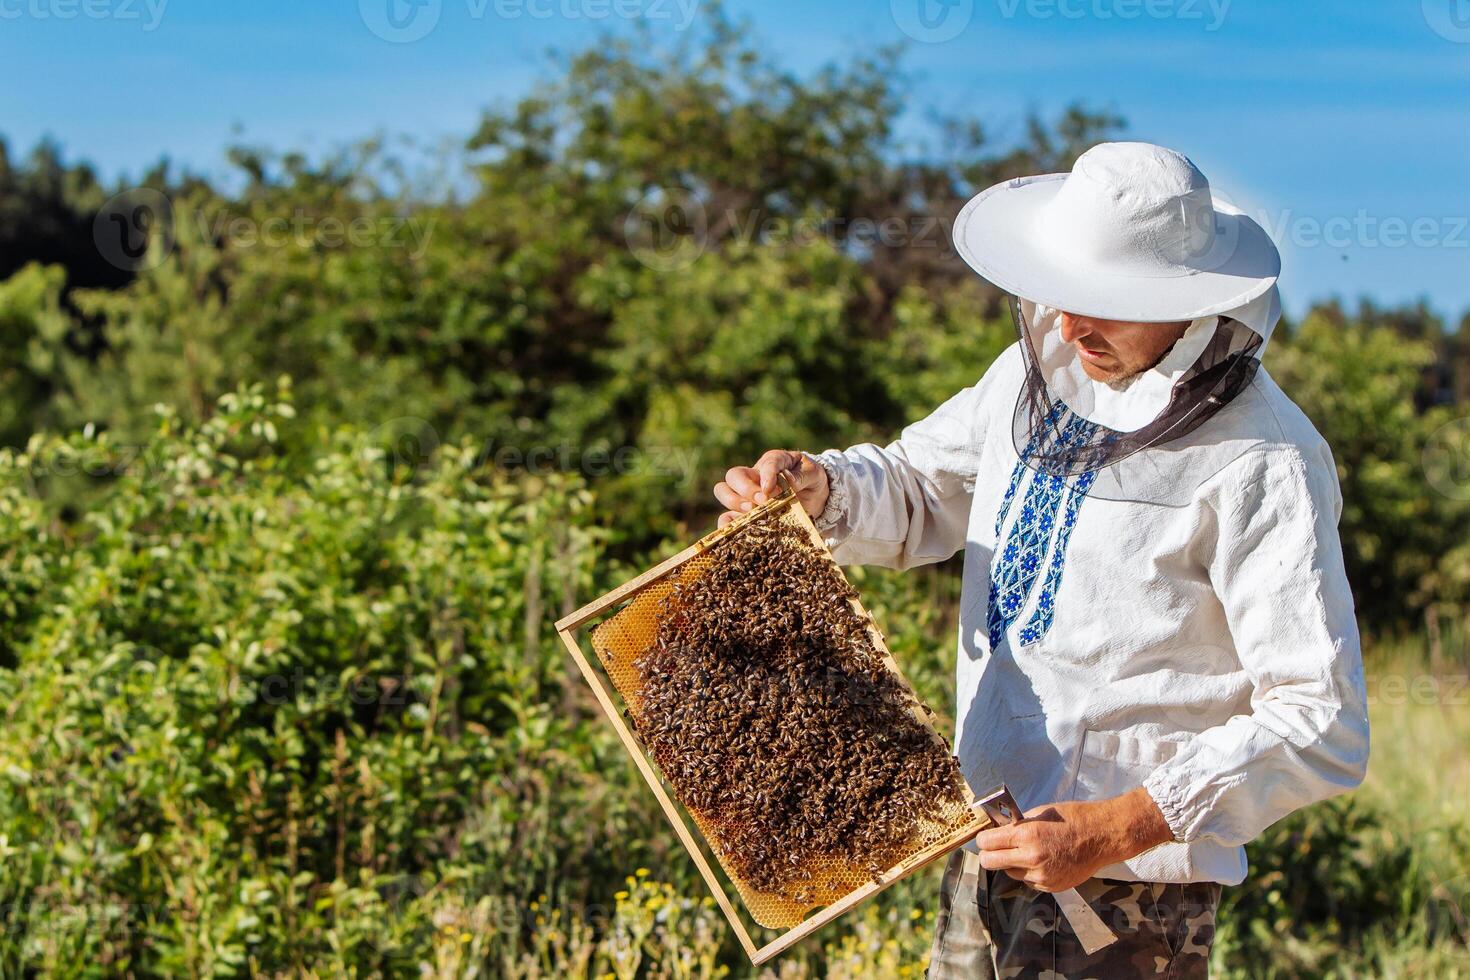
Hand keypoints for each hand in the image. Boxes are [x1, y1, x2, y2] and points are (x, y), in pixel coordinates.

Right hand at [713, 450, 829, 527]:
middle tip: (763, 501)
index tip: (772, 489)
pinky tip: (739, 531)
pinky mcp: (746, 514)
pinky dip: (728, 524)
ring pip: (723, 492)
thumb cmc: (811, 480)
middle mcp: (754, 476)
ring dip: (735, 503)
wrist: (815, 496)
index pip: (767, 463)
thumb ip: (801, 476)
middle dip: (745, 489)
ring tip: (753, 513)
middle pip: (733, 476)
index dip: (767, 475)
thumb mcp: (813, 474)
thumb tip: (787, 480)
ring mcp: (747, 495)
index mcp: (773, 462)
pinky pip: (727, 517)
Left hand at [971, 787, 1173, 892]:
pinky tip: (1042, 860)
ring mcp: (1041, 876)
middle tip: (993, 848)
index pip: (987, 843)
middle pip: (991, 863)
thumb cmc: (1073, 818)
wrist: (1103, 837)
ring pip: (1010, 873)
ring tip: (1025, 851)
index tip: (985, 837)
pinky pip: (1028, 881)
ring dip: (1011, 863)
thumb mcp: (1041, 812)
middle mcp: (1031, 858)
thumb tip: (998, 829)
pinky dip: (1029, 872)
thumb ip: (1018, 824)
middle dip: (988, 854)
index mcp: (1027, 835)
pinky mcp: (1051, 886)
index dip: (983, 839)